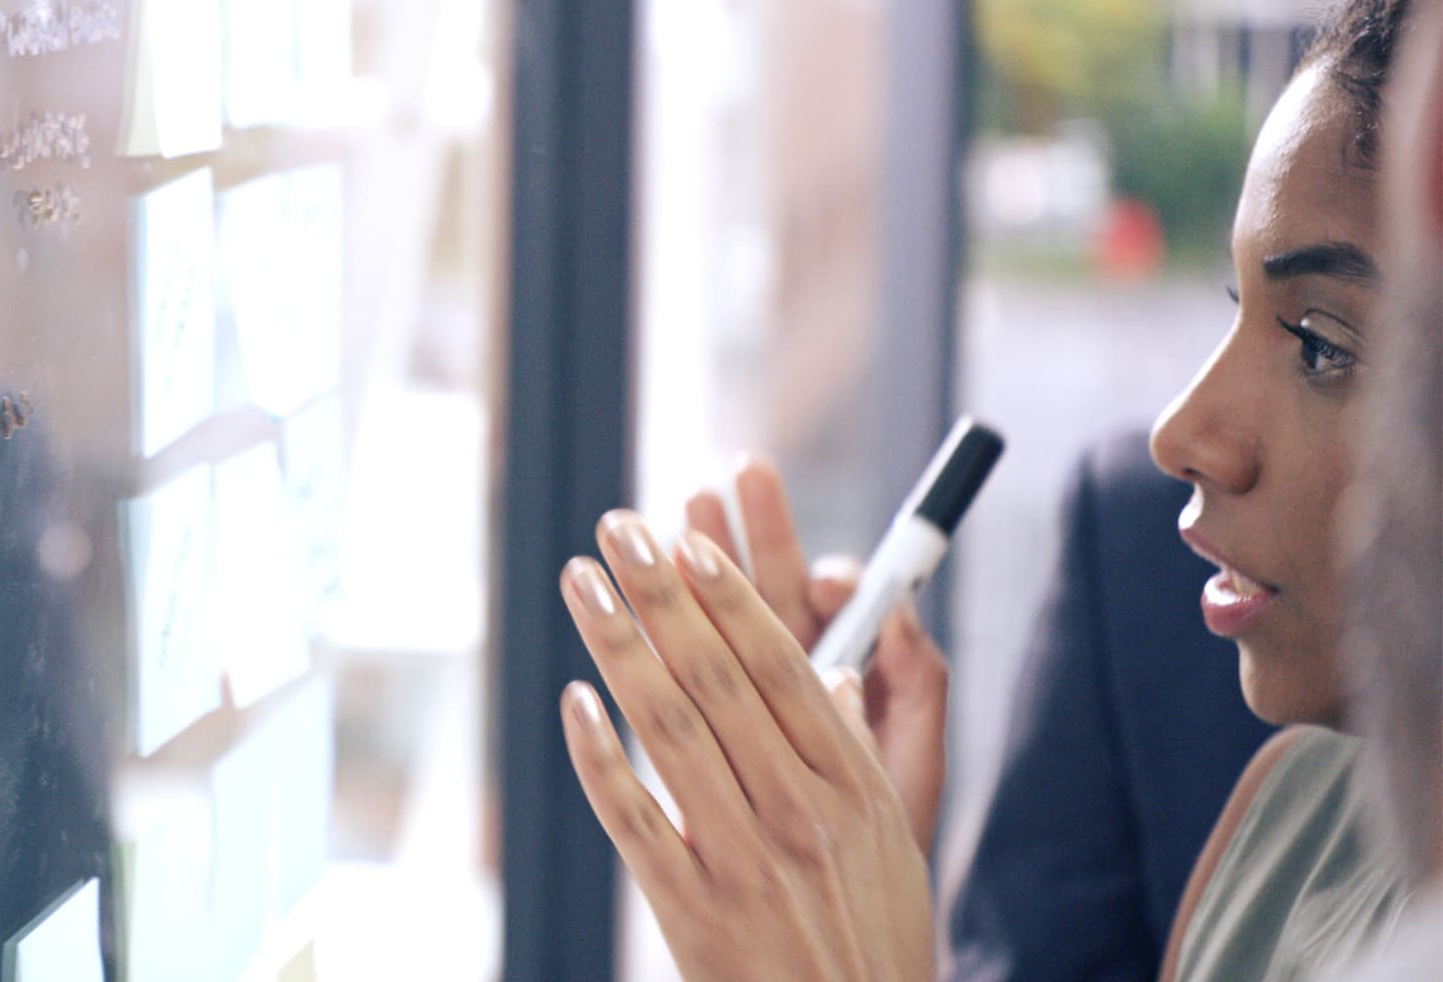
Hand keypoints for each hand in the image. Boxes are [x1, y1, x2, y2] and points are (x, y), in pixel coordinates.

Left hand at [559, 511, 933, 981]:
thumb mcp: (891, 842)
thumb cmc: (871, 937)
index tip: (689, 546)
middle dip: (662, 593)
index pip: (784, 668)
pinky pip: (633, 817)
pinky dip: (600, 755)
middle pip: (719, 678)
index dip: (731, 600)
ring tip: (582, 582)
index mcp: (852, 788)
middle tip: (619, 529)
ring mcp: (742, 860)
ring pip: (669, 728)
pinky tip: (575, 699)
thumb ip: (856, 754)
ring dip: (619, 645)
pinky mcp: (692, 909)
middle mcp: (798, 813)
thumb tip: (825, 677)